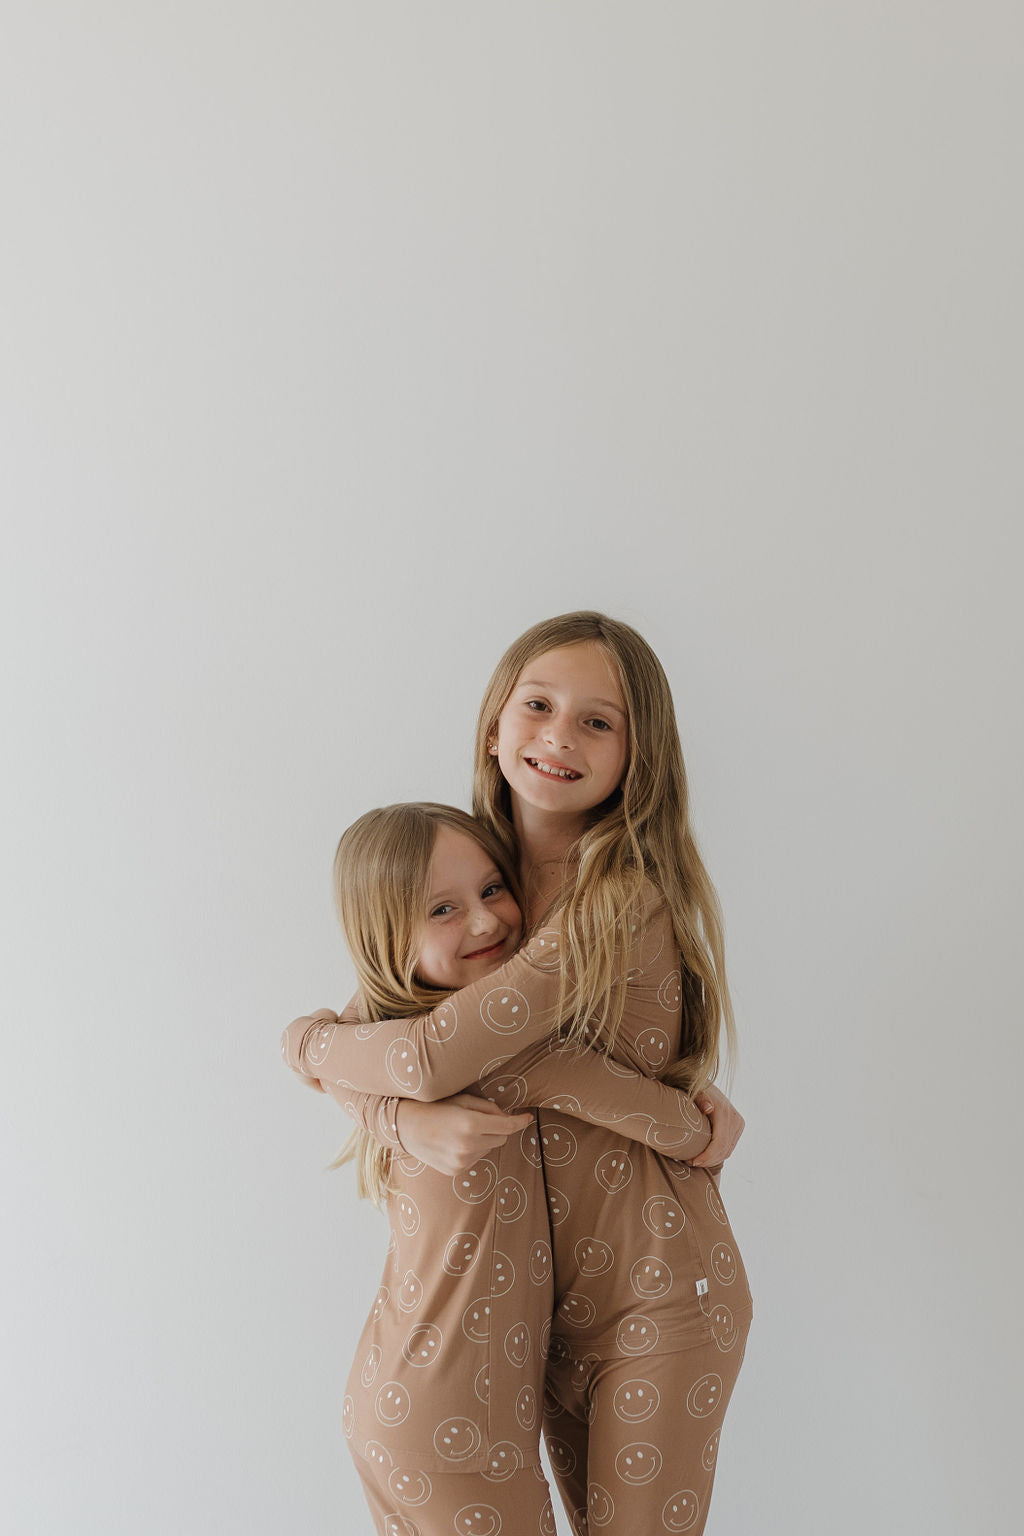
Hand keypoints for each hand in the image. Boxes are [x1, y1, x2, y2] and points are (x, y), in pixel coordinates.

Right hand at [396, 1094, 534, 1176]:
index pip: (506, 1126)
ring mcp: (461, 1161)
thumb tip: (508, 1118)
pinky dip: (472, 1151)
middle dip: (497, 1129)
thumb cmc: (436, 1107)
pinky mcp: (456, 1171)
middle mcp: (468, 1146)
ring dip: (483, 1140)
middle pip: (500, 1139)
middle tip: (479, 1120)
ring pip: (488, 1149)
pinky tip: (455, 1143)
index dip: (519, 1122)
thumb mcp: (463, 1099)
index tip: (527, 1118)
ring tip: (461, 1131)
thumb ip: (488, 1108)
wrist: (407, 1127)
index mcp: (471, 1124)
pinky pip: (476, 1159)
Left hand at [688, 1084, 743, 1167]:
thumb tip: (708, 1108)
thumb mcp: (694, 1091)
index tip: (692, 1161)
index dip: (707, 1156)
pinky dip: (717, 1155)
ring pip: (727, 1151)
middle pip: (724, 1150)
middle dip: (707, 1161)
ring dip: (712, 1160)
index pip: (719, 1143)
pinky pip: (729, 1147)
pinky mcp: (738, 1126)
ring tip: (695, 1160)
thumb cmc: (695, 1088)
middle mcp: (735, 1119)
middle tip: (690, 1162)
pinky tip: (704, 1156)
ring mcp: (738, 1123)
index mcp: (725, 1112)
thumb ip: (700, 1099)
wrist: (704, 1082)